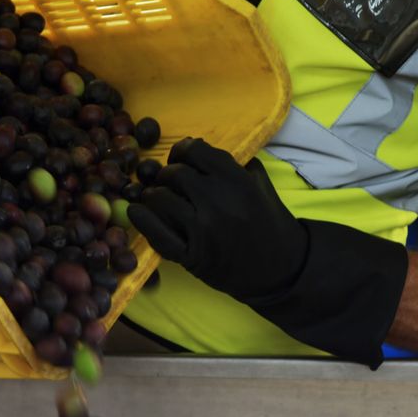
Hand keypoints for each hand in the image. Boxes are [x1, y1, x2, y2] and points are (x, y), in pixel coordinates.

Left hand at [129, 138, 408, 367]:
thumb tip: (195, 148)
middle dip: (168, 175)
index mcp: (236, 179)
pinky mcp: (190, 255)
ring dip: (154, 196)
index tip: (180, 158)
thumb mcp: (260, 183)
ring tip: (158, 199)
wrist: (280, 268)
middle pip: (174, 174)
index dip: (182, 151)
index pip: (194, 150)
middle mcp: (217, 201)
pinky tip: (137, 211)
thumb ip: (232, 163)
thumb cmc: (269, 222)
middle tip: (169, 182)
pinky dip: (142, 219)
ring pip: (159, 198)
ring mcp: (202, 229)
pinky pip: (156, 232)